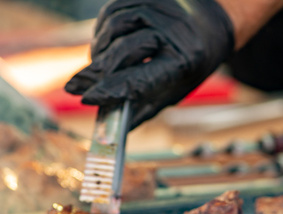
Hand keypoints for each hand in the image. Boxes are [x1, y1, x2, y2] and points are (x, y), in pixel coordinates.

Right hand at [65, 0, 234, 128]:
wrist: (208, 26)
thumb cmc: (187, 65)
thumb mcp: (173, 90)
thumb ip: (142, 108)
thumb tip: (110, 132)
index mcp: (185, 61)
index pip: (141, 78)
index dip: (111, 90)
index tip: (86, 99)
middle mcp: (173, 30)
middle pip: (123, 51)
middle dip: (97, 72)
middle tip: (74, 87)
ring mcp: (159, 8)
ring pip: (113, 29)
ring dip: (98, 52)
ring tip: (96, 68)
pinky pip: (111, 13)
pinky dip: (102, 33)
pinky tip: (105, 47)